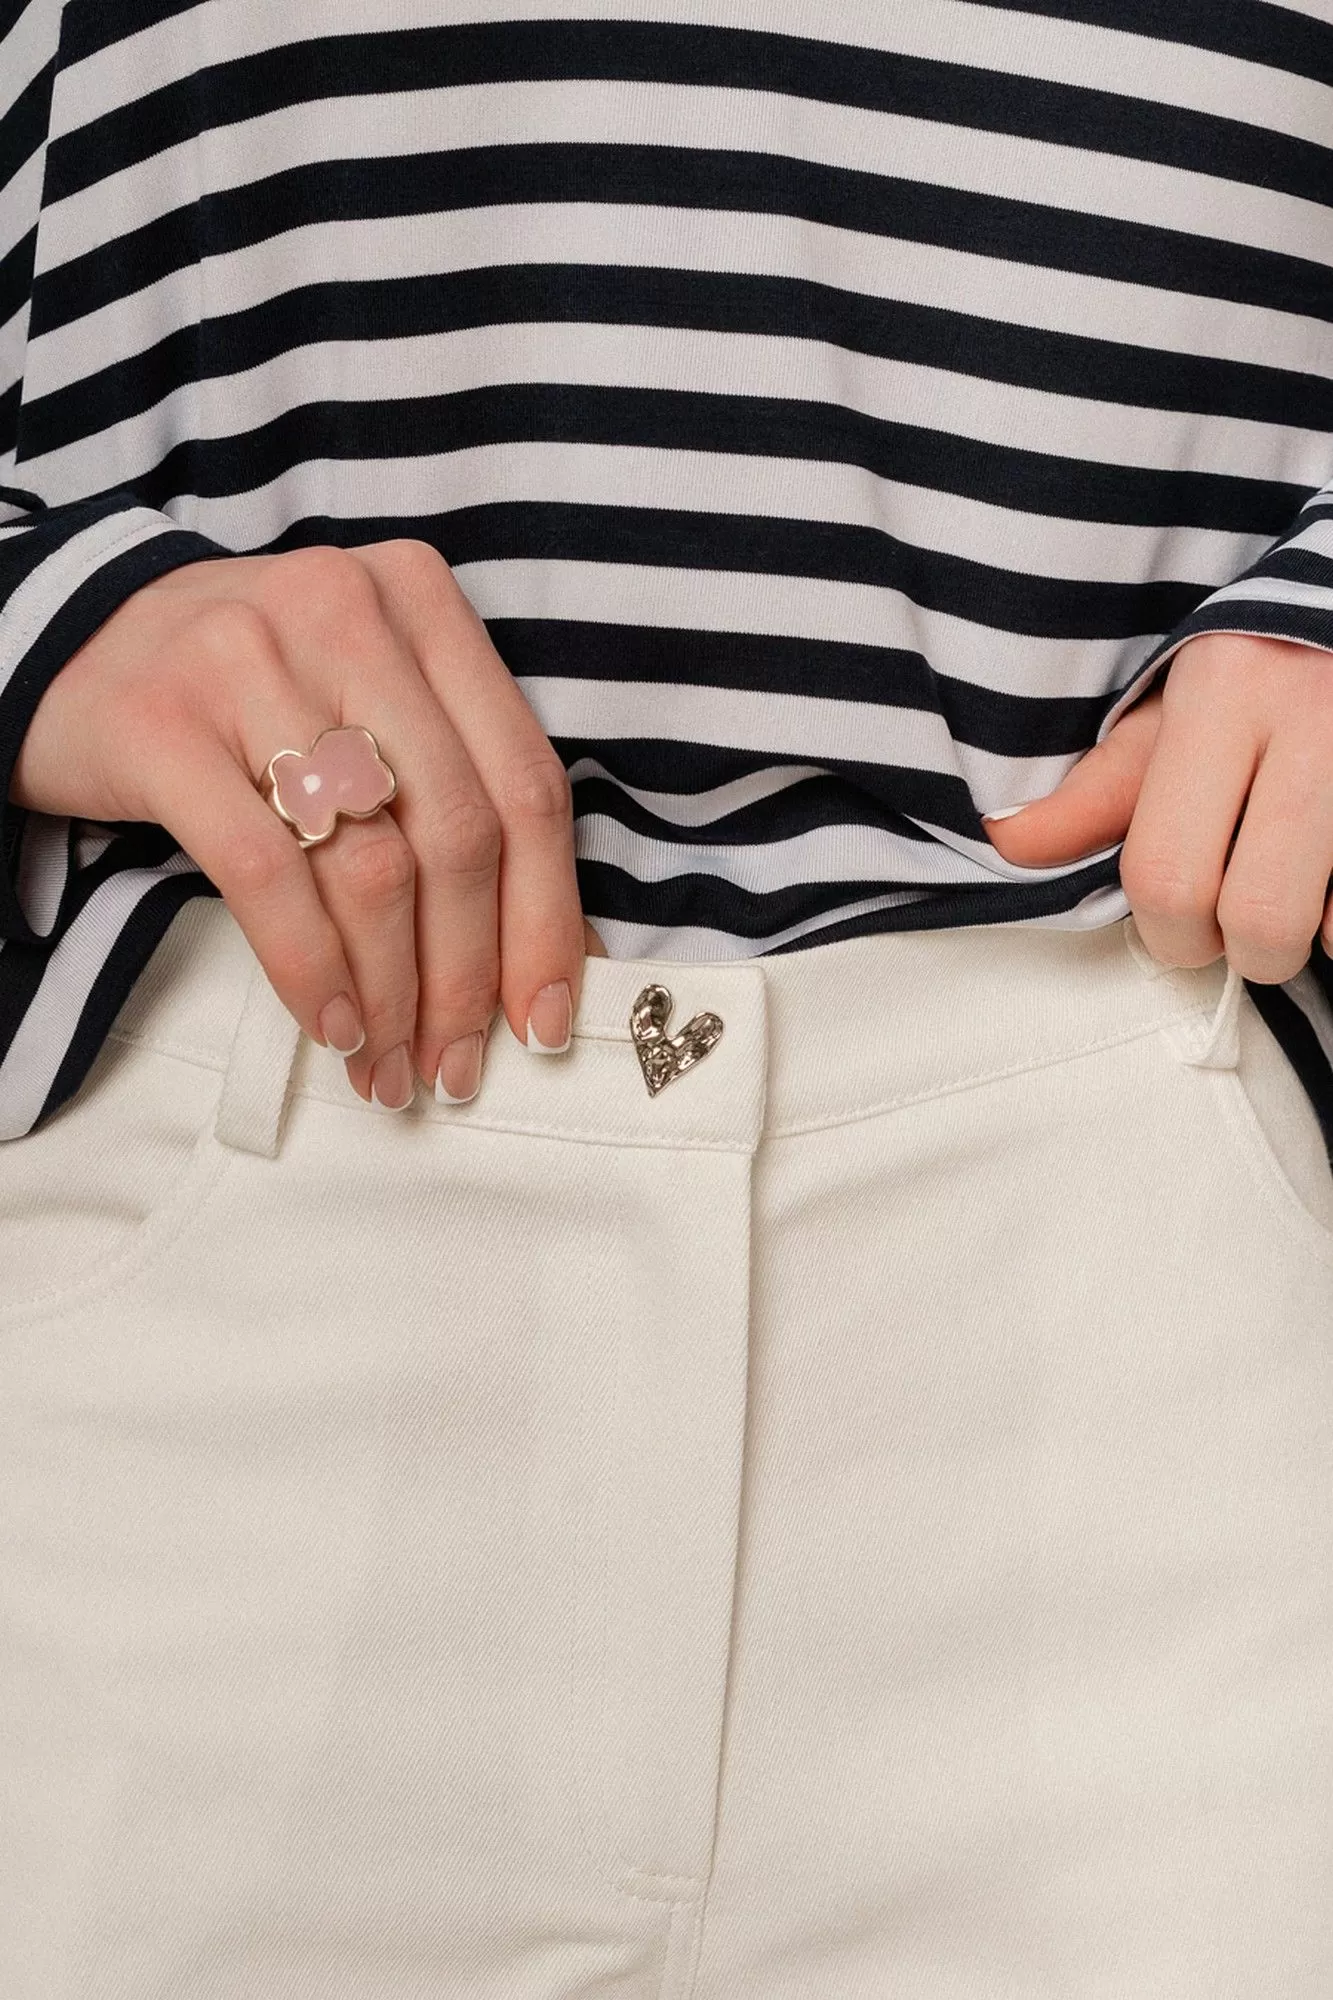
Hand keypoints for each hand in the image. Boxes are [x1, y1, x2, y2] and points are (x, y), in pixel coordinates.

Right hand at [10, 540, 606, 1106]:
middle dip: (467, 977)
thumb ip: (459, 797)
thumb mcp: (364, 705)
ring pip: (372, 862)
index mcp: (422, 602)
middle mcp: (348, 612)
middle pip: (459, 832)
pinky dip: (310, 968)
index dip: (549, 918)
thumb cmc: (246, 697)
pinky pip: (267, 875)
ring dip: (393, 992)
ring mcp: (251, 659)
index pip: (526, 782)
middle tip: (455, 1065)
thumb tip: (554, 959)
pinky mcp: (164, 723)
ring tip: (387, 1064)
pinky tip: (329, 1023)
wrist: (67, 648)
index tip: (545, 1019)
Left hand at [982, 632, 1332, 982]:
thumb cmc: (1266, 666)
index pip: (1167, 872)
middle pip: (1259, 918)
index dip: (1168, 932)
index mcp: (1225, 692)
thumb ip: (1103, 784)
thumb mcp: (1177, 703)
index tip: (1178, 922)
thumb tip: (1009, 842)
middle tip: (1240, 921)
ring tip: (1301, 891)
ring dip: (1313, 934)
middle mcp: (1310, 718)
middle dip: (1245, 952)